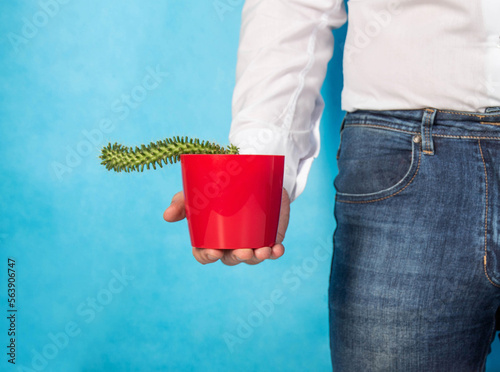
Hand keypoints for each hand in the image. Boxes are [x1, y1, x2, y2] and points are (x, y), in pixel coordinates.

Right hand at [163, 188, 289, 265]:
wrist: (246, 172)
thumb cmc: (217, 187)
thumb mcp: (197, 191)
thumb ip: (181, 202)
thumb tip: (167, 216)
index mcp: (211, 237)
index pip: (205, 255)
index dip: (208, 257)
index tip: (214, 252)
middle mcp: (230, 243)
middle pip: (231, 259)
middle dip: (237, 257)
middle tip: (244, 251)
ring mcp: (250, 241)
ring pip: (252, 258)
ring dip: (257, 258)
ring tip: (262, 251)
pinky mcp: (268, 235)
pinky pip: (272, 250)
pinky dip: (275, 253)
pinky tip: (276, 249)